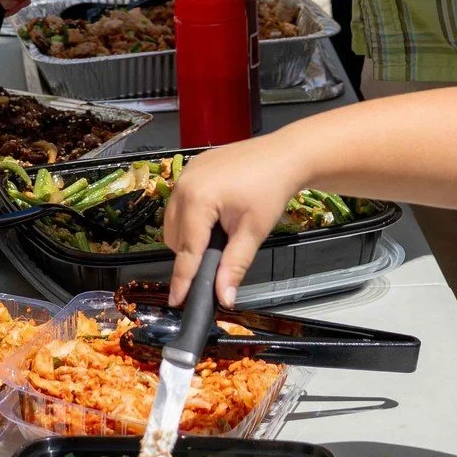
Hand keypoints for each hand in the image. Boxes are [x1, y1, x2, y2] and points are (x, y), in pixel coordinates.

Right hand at [163, 141, 302, 306]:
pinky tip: (213, 216)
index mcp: (197, 200)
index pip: (187, 250)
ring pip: (173, 220)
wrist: (283, 156)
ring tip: (217, 234)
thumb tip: (224, 298)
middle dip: (190, 253)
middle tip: (217, 255)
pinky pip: (179, 202)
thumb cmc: (271, 192)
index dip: (182, 279)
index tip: (176, 301)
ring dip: (188, 235)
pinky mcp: (190, 168)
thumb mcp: (253, 232)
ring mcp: (184, 174)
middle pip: (174, 237)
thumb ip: (234, 266)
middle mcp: (183, 186)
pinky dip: (190, 216)